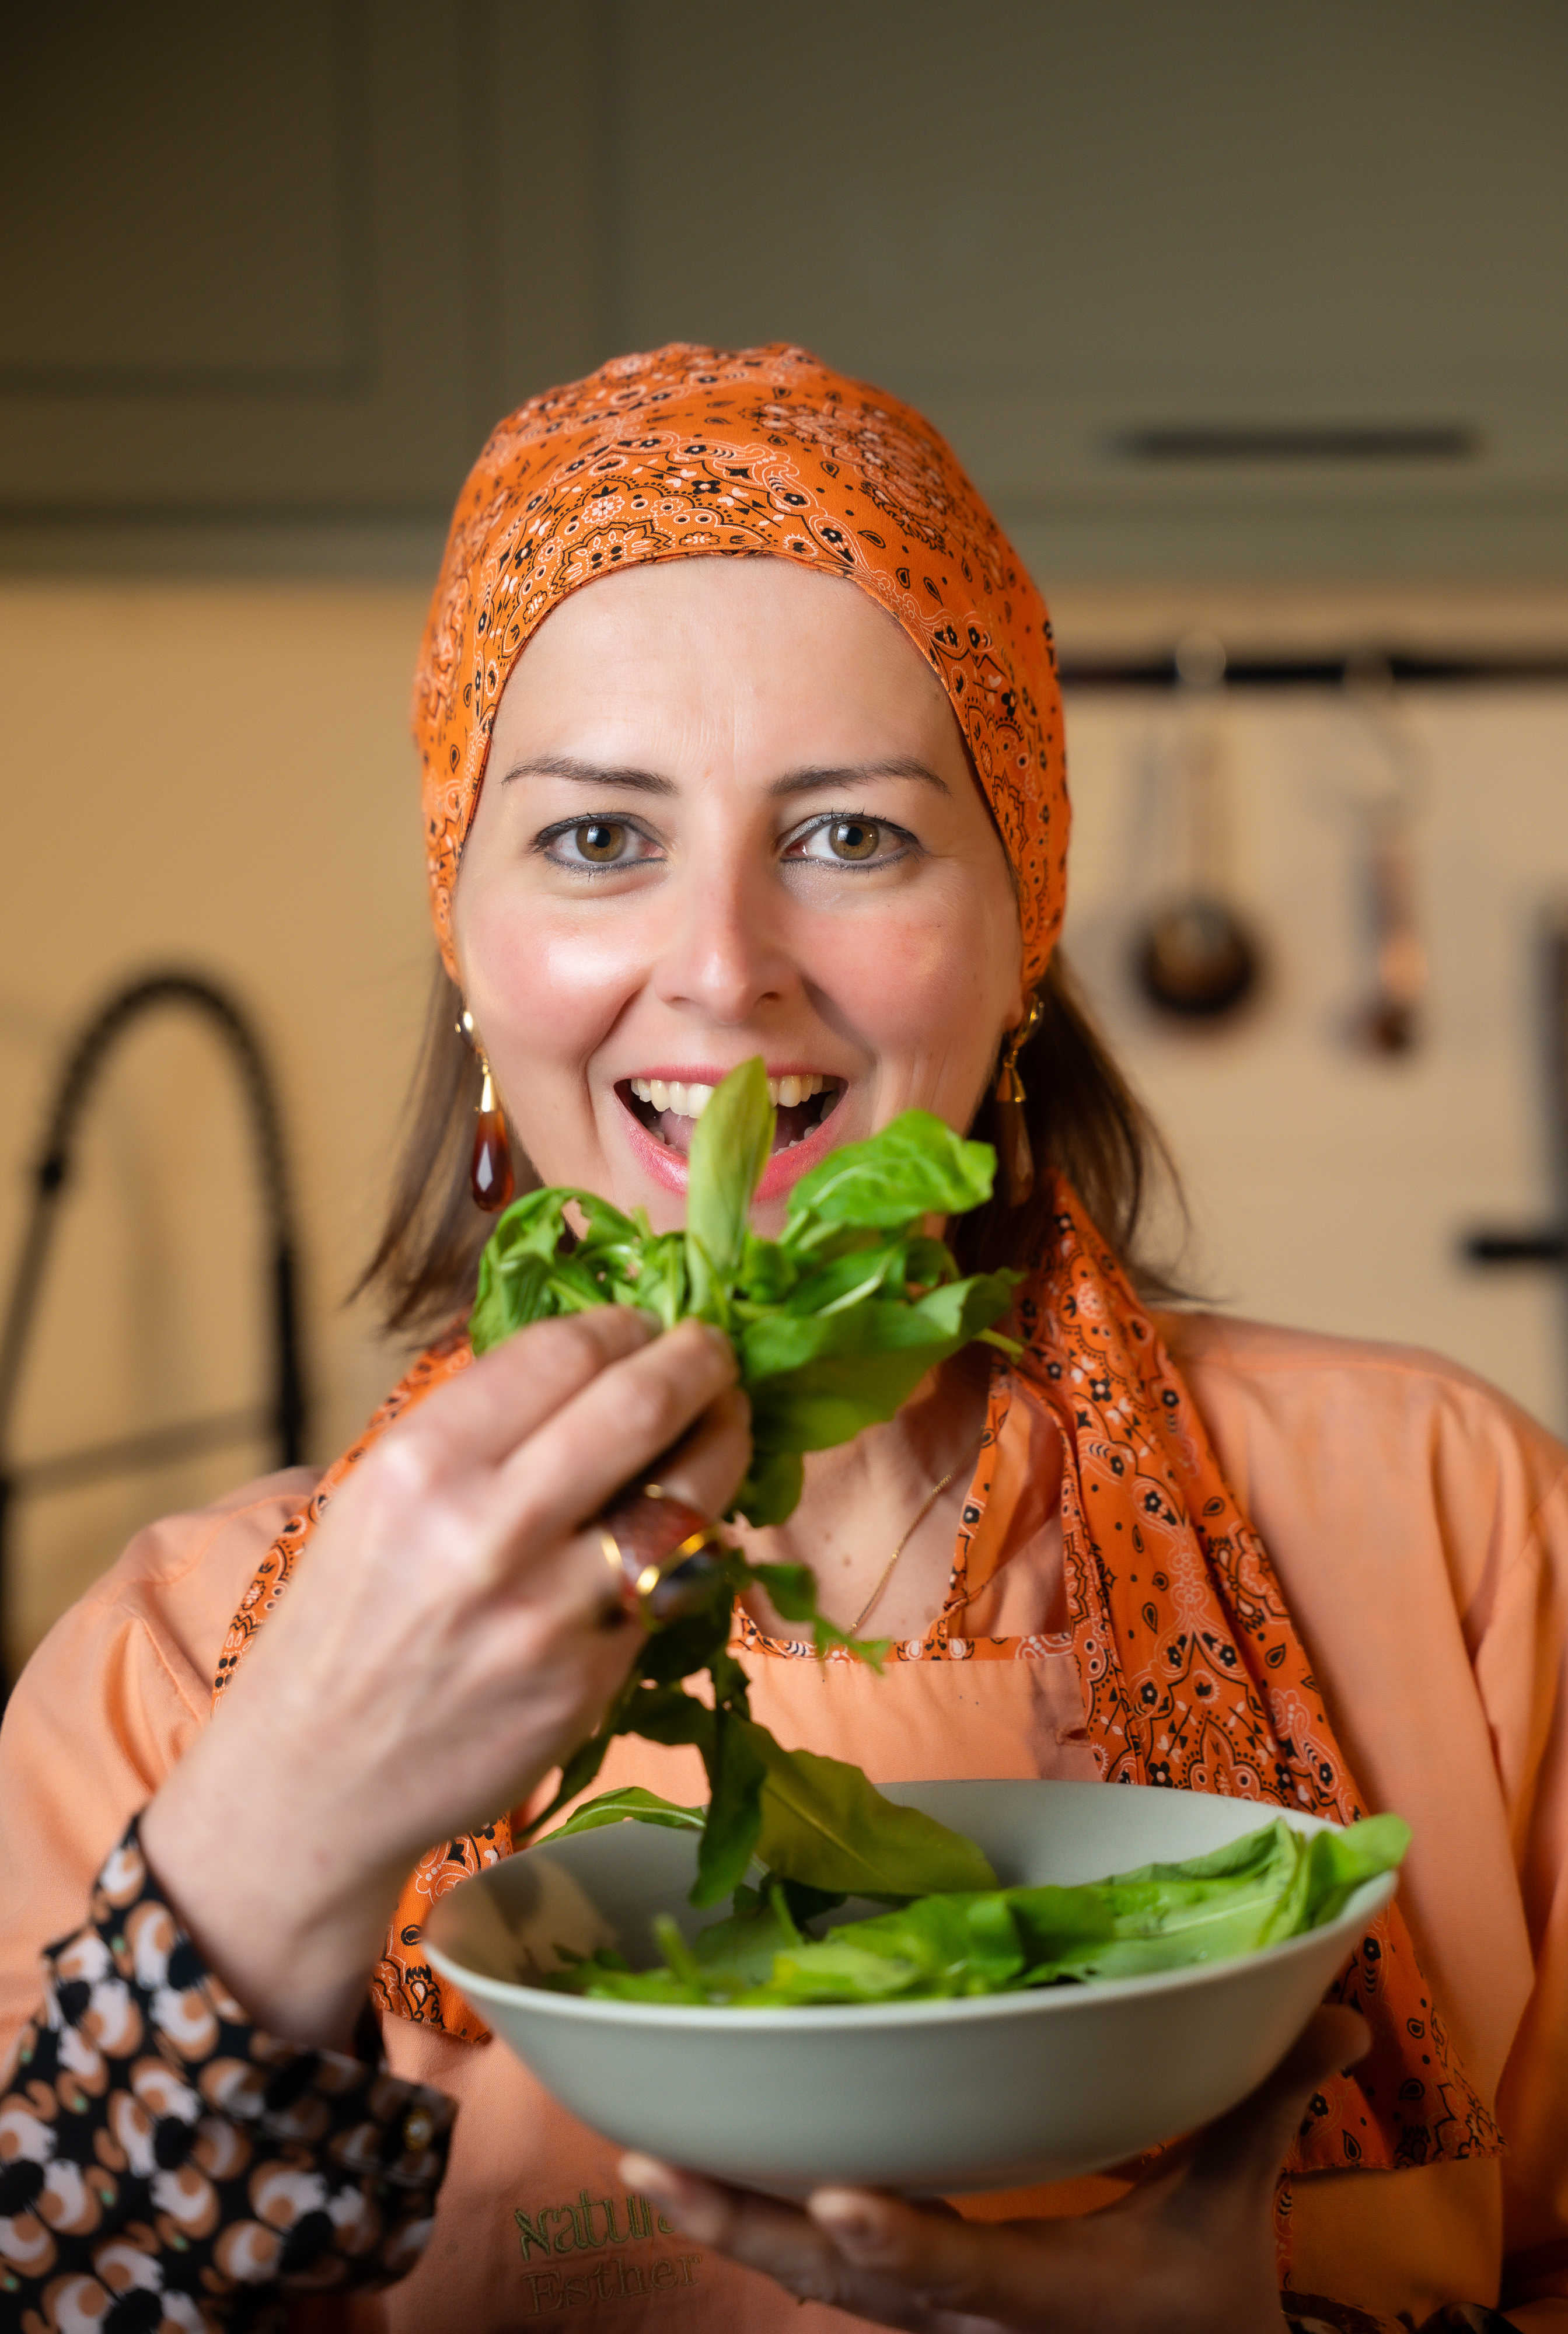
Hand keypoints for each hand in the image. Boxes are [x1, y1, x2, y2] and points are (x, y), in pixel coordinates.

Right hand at [142, 1311, 747, 2046]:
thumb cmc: (344, 1624)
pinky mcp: (588, 1685)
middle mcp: (487, 1530)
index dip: (625, 1324)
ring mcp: (547, 1615)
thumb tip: (591, 1354)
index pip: (564, 1351)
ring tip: (725, 1426)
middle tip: (716, 1350)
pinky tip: (677, 1533)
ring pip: (684, 1501)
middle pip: (642, 1406)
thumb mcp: (379, 1495)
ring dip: (722, 1449)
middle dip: (700, 1362)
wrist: (311, 1780)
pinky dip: (684, 1554)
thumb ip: (479, 1426)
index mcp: (422, 1465)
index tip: (648, 1321)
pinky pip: (667, 1593)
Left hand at [621, 2004, 1368, 2333]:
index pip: (967, 2274)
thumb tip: (1334, 2012)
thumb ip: (1266, 2108)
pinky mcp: (907, 2306)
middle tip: (648, 2167)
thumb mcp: (1235, 2215)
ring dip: (725, 2221)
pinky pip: (818, 2275)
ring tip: (641, 2158)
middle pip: (839, 2284)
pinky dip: (754, 2223)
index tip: (834, 2200)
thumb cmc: (1206, 2312)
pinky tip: (695, 2171)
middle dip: (745, 2226)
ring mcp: (929, 2321)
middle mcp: (970, 2320)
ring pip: (808, 2283)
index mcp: (1053, 2299)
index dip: (903, 2243)